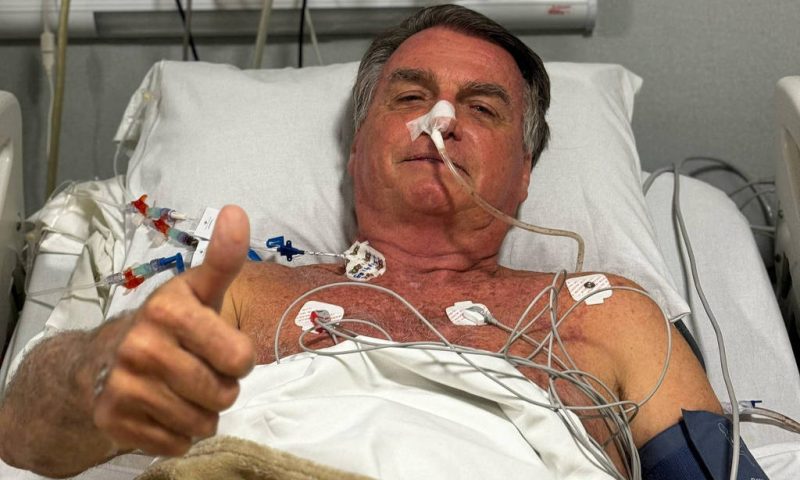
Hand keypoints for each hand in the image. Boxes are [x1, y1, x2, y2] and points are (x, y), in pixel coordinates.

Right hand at [91, 205, 254, 456]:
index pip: (240, 357)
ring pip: (202, 423)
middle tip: (201, 370)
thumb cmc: (168, 325)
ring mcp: (123, 384)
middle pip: (224, 393)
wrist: (99, 361)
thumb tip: (236, 211)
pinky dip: (177, 433)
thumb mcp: (197, 290)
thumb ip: (223, 258)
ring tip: (183, 390)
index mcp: (169, 309)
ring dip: (202, 413)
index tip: (223, 347)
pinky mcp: (114, 420)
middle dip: (222, 387)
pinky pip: (176, 443)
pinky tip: (162, 410)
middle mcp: (142, 345)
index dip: (239, 358)